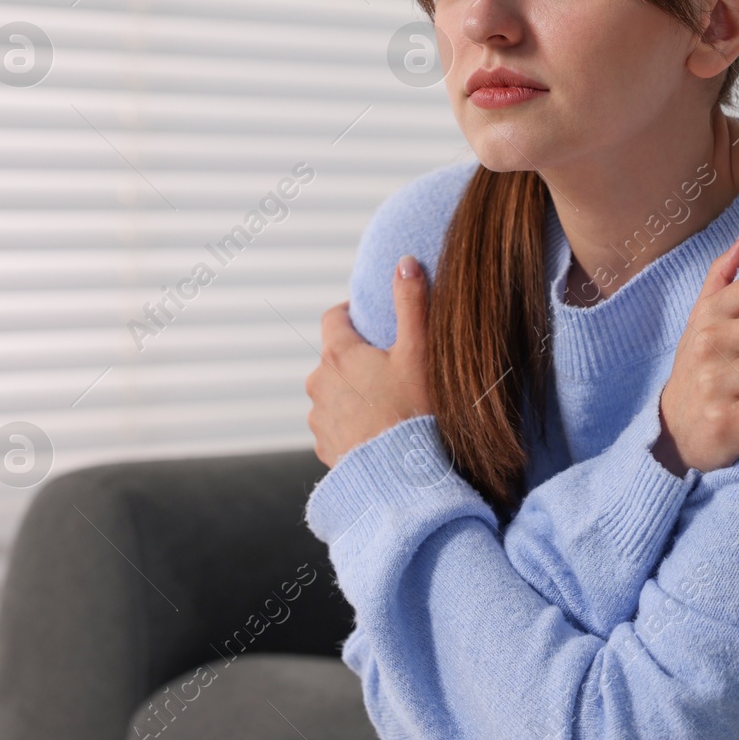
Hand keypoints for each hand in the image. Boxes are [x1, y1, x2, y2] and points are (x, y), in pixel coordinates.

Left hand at [307, 254, 433, 468]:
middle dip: (357, 358)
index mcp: (339, 355)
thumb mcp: (419, 352)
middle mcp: (318, 384)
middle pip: (334, 359)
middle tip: (390, 367)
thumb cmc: (415, 411)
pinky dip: (353, 425)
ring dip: (353, 394)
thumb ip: (412, 303)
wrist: (403, 478)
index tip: (367, 318)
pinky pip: (336, 427)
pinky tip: (379, 434)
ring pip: (333, 394)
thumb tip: (404, 261)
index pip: (333, 318)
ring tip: (387, 405)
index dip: (350, 314)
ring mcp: (318, 418)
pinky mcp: (324, 448)